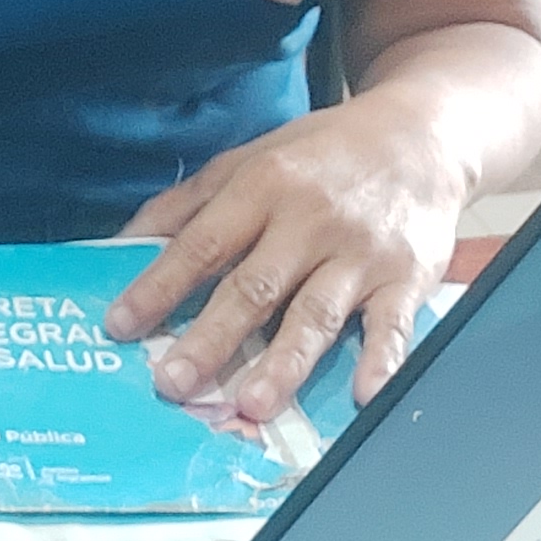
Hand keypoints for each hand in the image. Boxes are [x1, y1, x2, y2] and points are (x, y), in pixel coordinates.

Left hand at [100, 94, 466, 421]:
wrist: (419, 136)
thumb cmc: (321, 155)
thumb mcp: (248, 159)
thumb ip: (186, 204)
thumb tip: (122, 243)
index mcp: (262, 188)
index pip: (202, 244)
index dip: (160, 286)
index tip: (121, 325)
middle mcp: (310, 221)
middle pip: (255, 287)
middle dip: (212, 338)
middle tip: (174, 383)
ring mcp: (361, 253)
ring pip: (316, 314)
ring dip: (284, 362)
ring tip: (251, 405)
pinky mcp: (408, 277)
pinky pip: (393, 325)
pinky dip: (382, 360)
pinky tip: (366, 395)